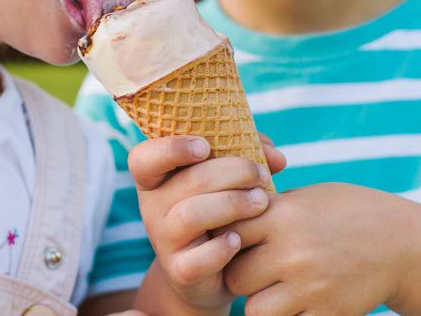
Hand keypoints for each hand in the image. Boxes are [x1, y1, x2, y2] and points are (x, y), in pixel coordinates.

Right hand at [129, 134, 284, 311]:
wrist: (207, 272)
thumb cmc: (219, 210)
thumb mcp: (226, 178)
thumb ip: (249, 154)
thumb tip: (276, 158)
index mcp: (156, 179)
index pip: (143, 158)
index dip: (171, 148)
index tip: (204, 147)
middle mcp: (153, 208)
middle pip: (188, 181)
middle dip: (233, 172)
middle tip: (261, 175)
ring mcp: (164, 241)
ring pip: (191, 215)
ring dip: (233, 204)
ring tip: (261, 202)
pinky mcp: (181, 271)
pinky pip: (199, 258)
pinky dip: (223, 248)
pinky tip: (238, 240)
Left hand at [224, 183, 420, 315]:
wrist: (402, 244)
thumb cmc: (348, 213)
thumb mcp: (307, 198)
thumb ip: (268, 210)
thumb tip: (222, 216)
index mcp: (284, 216)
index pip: (227, 233)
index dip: (229, 239)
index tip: (239, 241)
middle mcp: (294, 252)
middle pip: (236, 277)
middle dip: (242, 276)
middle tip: (258, 270)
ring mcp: (311, 288)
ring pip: (255, 309)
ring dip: (262, 302)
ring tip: (278, 288)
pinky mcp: (329, 314)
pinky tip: (301, 301)